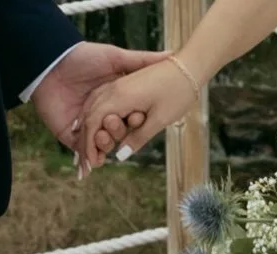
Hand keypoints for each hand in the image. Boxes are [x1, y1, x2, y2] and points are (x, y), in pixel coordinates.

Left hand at [32, 42, 168, 149]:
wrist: (51, 63)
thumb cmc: (83, 57)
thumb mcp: (116, 57)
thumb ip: (142, 60)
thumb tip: (171, 55)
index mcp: (114, 99)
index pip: (130, 118)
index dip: (136, 121)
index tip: (139, 117)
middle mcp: (102, 114)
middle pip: (118, 133)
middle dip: (118, 133)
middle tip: (113, 122)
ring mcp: (87, 127)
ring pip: (103, 145)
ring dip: (105, 145)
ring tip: (102, 137)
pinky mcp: (71, 136)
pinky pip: (84, 153)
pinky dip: (91, 159)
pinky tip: (95, 160)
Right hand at [78, 61, 198, 170]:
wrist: (190, 67)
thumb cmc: (178, 93)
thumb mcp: (159, 120)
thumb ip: (138, 137)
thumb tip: (119, 155)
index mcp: (120, 97)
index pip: (94, 123)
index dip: (90, 145)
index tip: (92, 164)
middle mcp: (114, 88)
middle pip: (91, 115)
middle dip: (87, 139)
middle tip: (89, 161)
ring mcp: (118, 84)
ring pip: (95, 106)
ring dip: (90, 127)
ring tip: (92, 148)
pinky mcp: (125, 83)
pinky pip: (103, 98)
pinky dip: (98, 114)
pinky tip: (100, 126)